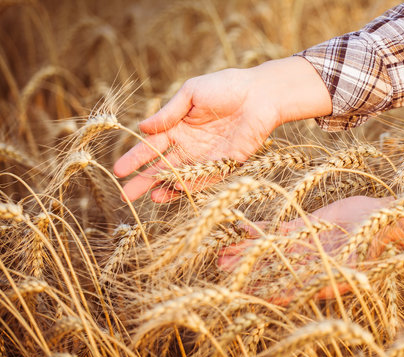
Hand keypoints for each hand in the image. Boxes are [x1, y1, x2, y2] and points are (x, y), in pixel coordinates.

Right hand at [113, 57, 331, 201]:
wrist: (260, 95)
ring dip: (164, 188)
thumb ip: (169, 112)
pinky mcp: (225, 164)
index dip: (136, 157)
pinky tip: (174, 192)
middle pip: (163, 165)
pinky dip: (189, 186)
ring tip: (148, 199)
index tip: (118, 169)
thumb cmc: (226, 87)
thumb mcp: (191, 93)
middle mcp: (190, 144)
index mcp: (179, 125)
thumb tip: (142, 128)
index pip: (153, 145)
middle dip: (144, 179)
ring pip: (181, 176)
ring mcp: (207, 156)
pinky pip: (204, 178)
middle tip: (125, 195)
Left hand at [218, 196, 403, 304]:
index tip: (239, 291)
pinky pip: (279, 228)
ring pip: (270, 249)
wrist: (387, 219)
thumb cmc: (377, 244)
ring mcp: (305, 244)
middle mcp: (308, 265)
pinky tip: (242, 227)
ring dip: (247, 249)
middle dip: (246, 269)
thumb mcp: (355, 265)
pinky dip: (261, 228)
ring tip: (223, 251)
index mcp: (319, 280)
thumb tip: (297, 293)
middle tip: (221, 268)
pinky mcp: (306, 224)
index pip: (284, 289)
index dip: (261, 290)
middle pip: (271, 269)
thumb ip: (328, 277)